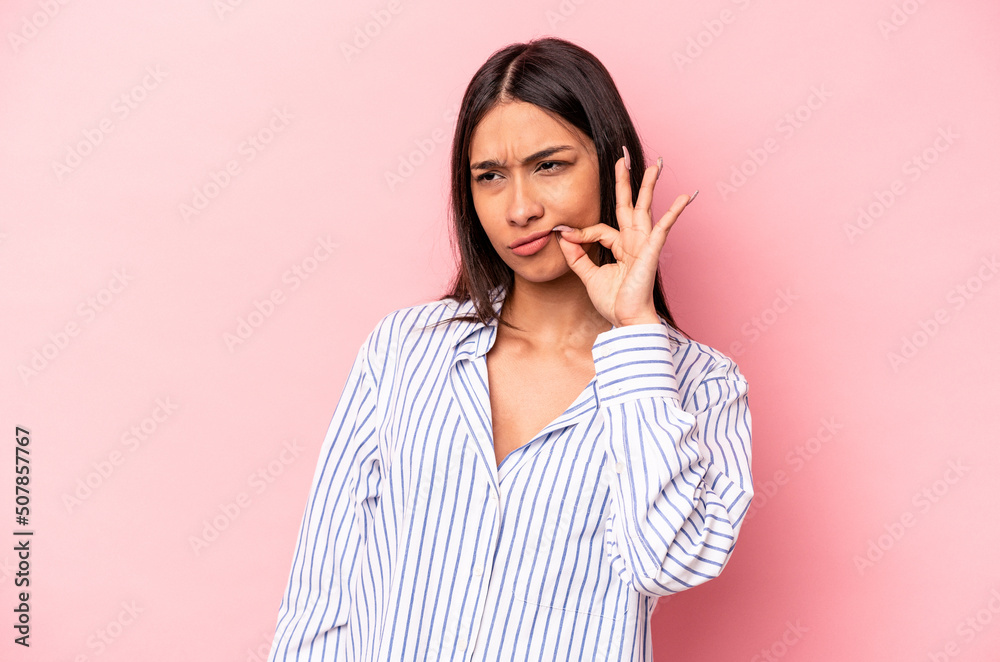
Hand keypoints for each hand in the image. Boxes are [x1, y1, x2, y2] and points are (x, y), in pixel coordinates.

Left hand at [554, 147, 696, 326]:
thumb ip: (576, 256)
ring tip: (657, 164)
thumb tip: (562, 235)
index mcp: (621, 247)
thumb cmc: (614, 302)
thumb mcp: (588, 276)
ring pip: (646, 209)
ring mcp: (644, 245)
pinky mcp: (651, 252)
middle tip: (624, 157)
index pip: (600, 228)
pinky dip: (672, 212)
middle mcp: (634, 242)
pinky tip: (684, 197)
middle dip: (627, 181)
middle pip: (630, 205)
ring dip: (649, 186)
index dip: (580, 232)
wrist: (627, 321)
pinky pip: (662, 228)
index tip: (564, 235)